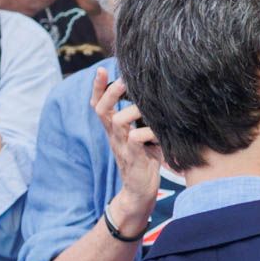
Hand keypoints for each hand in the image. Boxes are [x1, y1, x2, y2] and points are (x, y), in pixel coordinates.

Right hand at [93, 68, 161, 231]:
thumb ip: (145, 117)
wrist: (140, 191)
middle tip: (120, 79)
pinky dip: (147, 130)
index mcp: (114, 128)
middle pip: (101, 110)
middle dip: (110, 92)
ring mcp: (122, 146)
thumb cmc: (145, 159)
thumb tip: (161, 94)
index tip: (102, 69)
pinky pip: (136, 139)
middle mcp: (114, 135)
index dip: (98, 87)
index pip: (99, 105)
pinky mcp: (134, 157)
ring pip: (118, 122)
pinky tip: (158, 126)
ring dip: (131, 108)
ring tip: (145, 99)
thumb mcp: (144, 134)